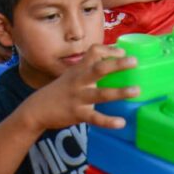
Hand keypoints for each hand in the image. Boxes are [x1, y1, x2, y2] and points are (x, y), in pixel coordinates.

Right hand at [19, 45, 138, 131]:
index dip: (109, 50)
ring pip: (101, 94)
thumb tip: (112, 61)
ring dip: (119, 92)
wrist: (36, 109)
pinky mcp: (77, 114)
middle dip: (117, 65)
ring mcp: (79, 98)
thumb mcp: (72, 75)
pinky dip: (108, 121)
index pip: (94, 52)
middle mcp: (80, 81)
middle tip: (134, 61)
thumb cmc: (61, 90)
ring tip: (136, 90)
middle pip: (99, 69)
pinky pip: (95, 118)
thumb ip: (89, 68)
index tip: (123, 52)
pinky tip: (121, 123)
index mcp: (79, 69)